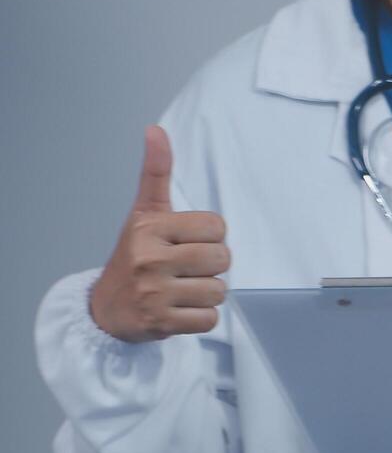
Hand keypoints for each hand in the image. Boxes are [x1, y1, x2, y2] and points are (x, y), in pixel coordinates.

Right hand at [89, 126, 229, 342]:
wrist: (108, 306)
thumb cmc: (135, 256)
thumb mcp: (144, 213)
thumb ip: (156, 173)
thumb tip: (155, 130)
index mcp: (149, 227)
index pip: (217, 226)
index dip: (210, 236)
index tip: (187, 242)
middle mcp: (149, 258)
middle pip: (222, 258)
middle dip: (213, 266)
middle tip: (188, 269)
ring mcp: (154, 292)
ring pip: (219, 291)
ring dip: (207, 294)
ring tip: (182, 289)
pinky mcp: (161, 322)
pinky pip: (210, 319)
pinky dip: (201, 318)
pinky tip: (180, 309)